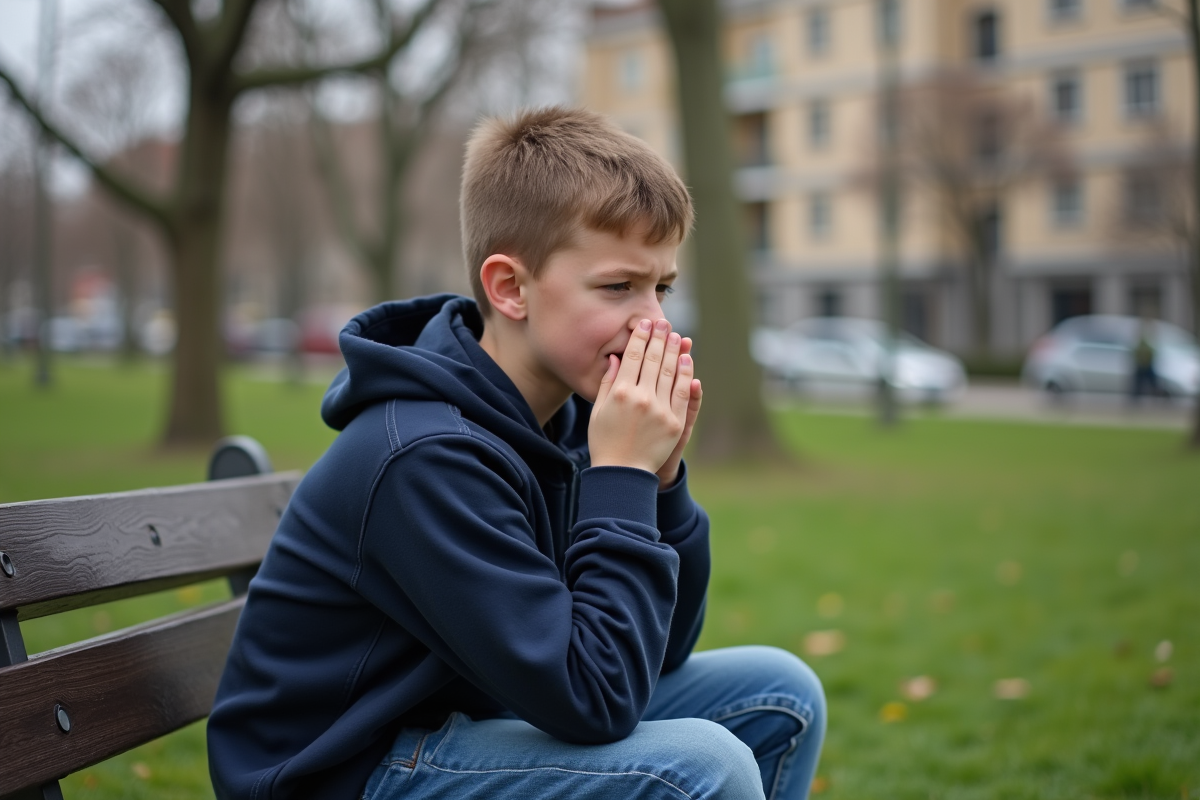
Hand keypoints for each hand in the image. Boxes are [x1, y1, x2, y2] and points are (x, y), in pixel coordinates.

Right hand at [589, 318, 696, 475]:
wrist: (623, 472)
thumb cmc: (605, 440)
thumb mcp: (598, 410)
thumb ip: (607, 382)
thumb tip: (615, 357)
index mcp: (620, 393)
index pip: (633, 356)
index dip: (641, 337)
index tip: (646, 323)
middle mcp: (640, 398)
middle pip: (654, 360)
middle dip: (660, 338)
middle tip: (665, 323)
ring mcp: (659, 410)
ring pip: (670, 372)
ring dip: (675, 351)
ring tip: (677, 337)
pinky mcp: (674, 422)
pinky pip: (682, 392)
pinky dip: (685, 374)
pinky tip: (686, 360)